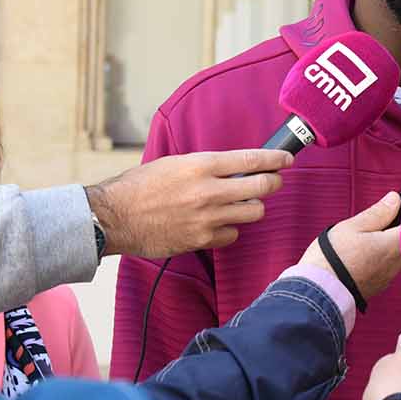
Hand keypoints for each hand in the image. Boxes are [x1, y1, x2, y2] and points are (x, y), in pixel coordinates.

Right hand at [85, 150, 290, 257]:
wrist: (114, 217)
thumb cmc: (139, 186)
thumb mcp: (174, 163)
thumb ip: (205, 167)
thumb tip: (232, 168)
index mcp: (201, 165)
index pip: (252, 159)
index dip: (275, 159)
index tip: (286, 159)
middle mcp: (209, 191)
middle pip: (262, 187)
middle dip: (273, 183)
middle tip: (274, 181)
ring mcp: (207, 218)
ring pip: (252, 213)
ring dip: (252, 207)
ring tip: (243, 203)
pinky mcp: (202, 240)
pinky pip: (232, 235)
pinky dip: (230, 230)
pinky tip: (219, 224)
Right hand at [298, 191, 400, 300]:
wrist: (317, 292)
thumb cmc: (332, 258)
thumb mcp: (353, 227)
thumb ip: (378, 213)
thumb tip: (394, 200)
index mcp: (392, 246)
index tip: (398, 205)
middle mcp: (395, 264)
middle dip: (397, 228)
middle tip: (380, 218)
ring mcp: (387, 278)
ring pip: (397, 254)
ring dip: (388, 243)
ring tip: (368, 236)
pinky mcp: (378, 286)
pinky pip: (387, 267)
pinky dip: (380, 257)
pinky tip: (364, 253)